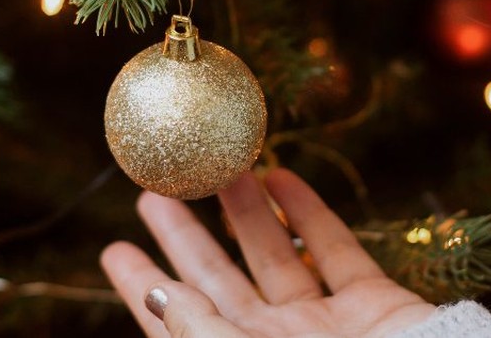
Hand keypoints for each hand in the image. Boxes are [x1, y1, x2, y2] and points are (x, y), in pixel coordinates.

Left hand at [101, 169, 434, 336]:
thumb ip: (200, 330)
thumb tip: (158, 295)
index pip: (177, 321)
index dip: (145, 287)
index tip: (116, 248)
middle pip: (219, 283)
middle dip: (186, 237)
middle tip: (154, 190)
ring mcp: (325, 325)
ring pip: (275, 257)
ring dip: (244, 212)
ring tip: (216, 168)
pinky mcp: (374, 306)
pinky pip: (335, 252)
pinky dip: (308, 213)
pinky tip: (280, 177)